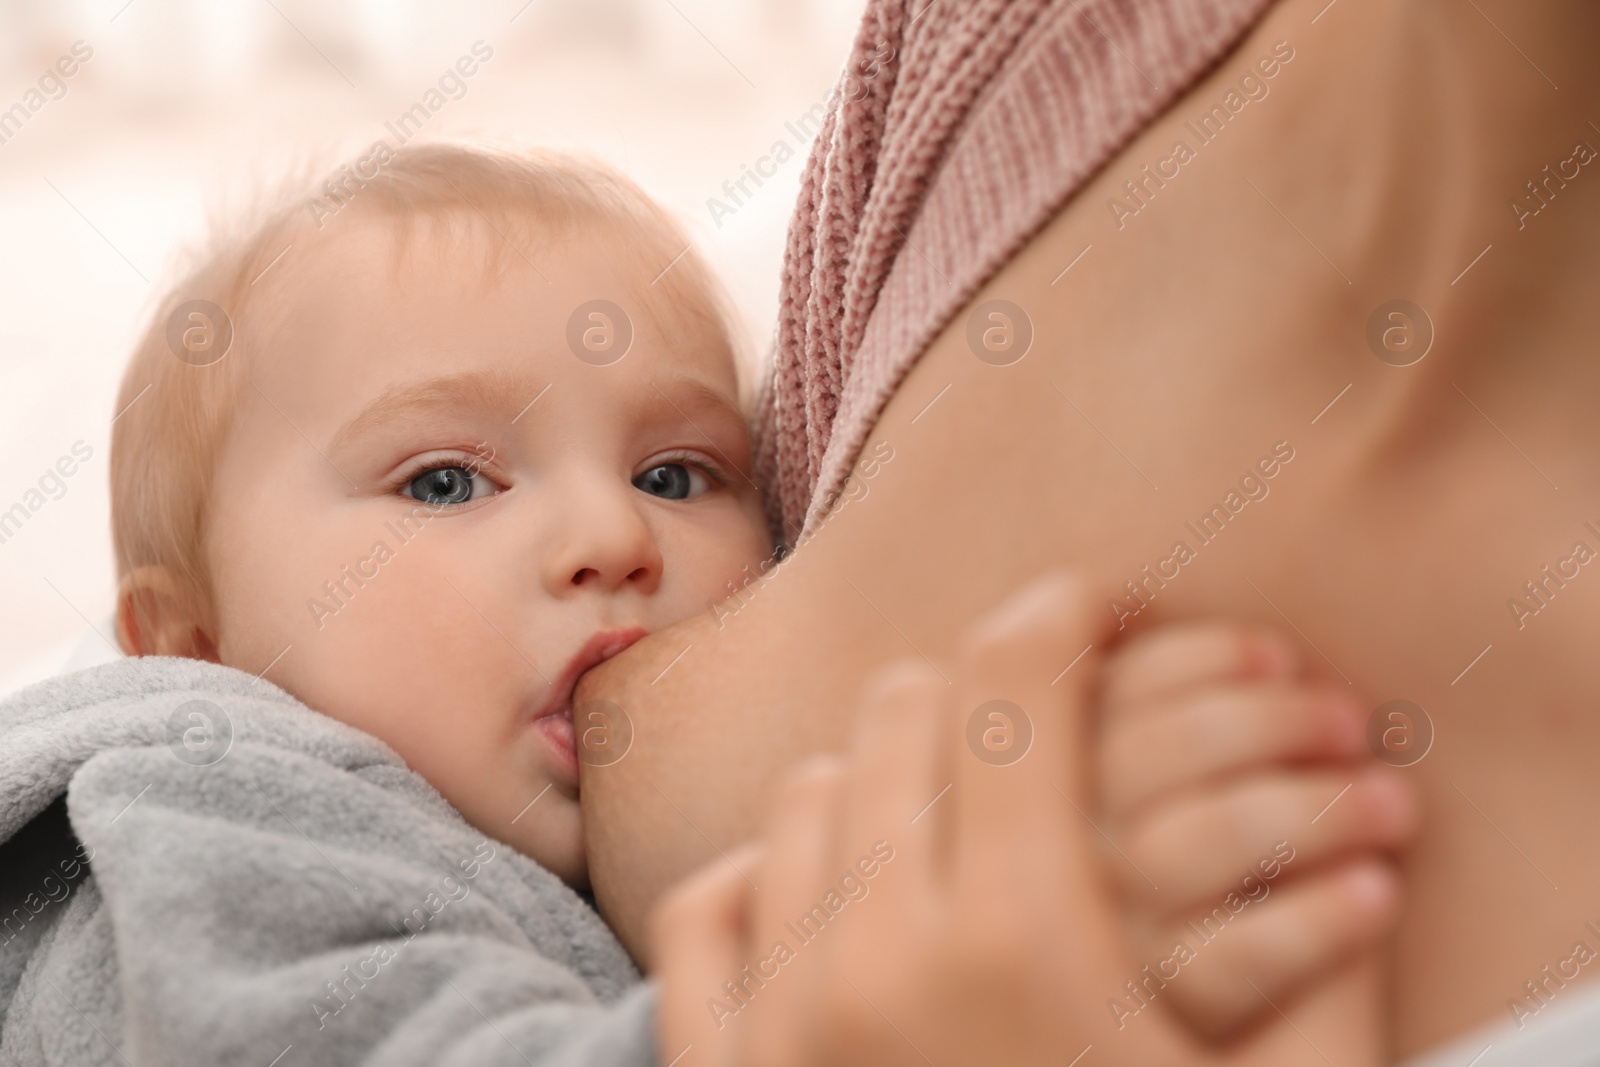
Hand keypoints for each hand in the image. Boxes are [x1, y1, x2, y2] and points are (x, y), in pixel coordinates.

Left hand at [652, 572, 1390, 1066]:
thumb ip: (1324, 974)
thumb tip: (1377, 853)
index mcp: (1026, 941)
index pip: (1022, 681)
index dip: (1067, 610)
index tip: (1098, 602)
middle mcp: (879, 955)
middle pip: (911, 710)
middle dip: (988, 689)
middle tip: (1046, 728)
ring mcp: (778, 1021)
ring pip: (808, 794)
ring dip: (884, 778)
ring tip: (951, 822)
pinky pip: (705, 909)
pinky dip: (762, 879)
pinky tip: (828, 906)